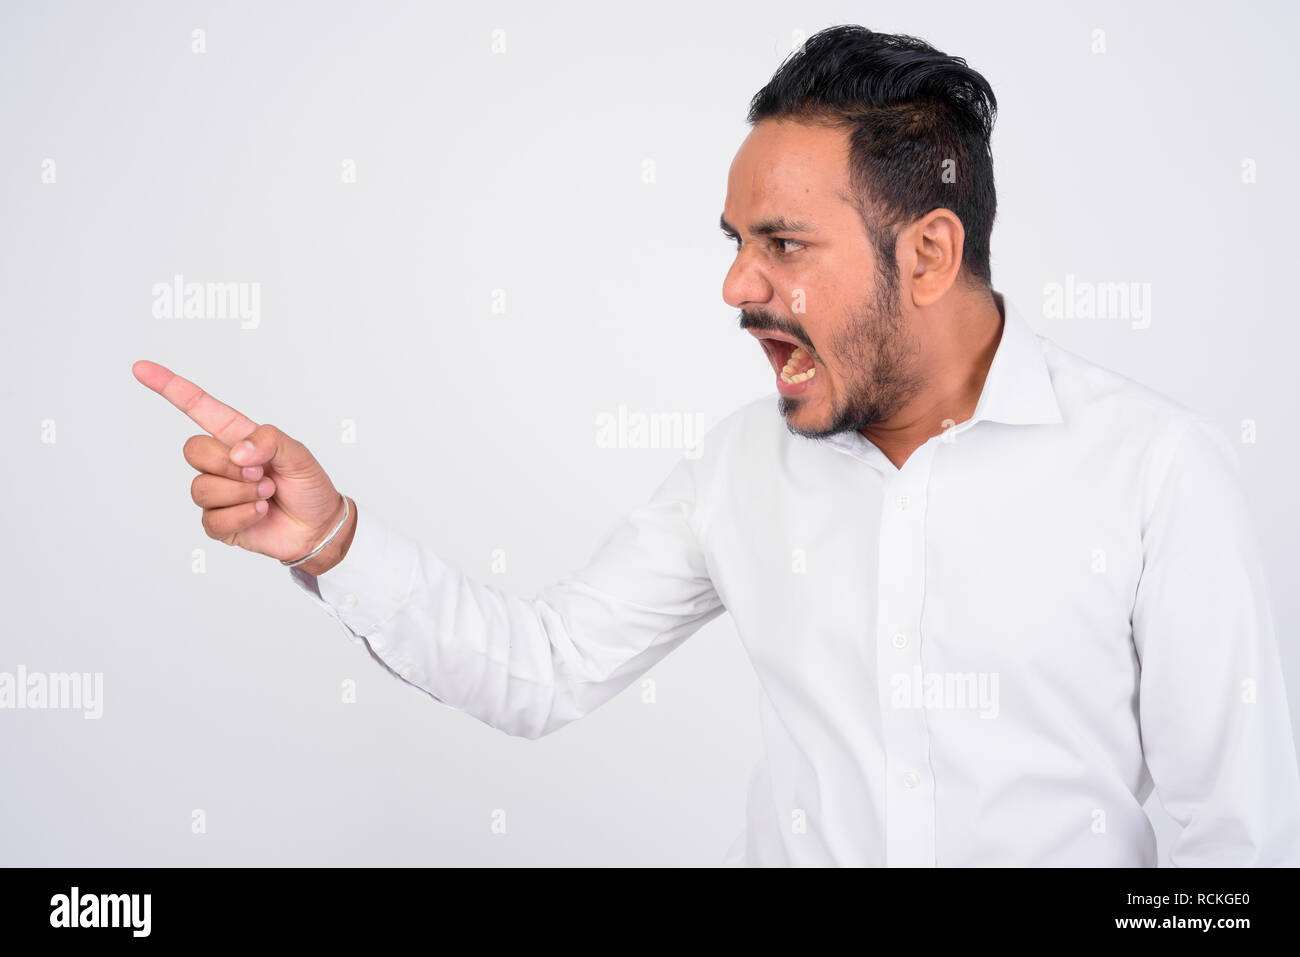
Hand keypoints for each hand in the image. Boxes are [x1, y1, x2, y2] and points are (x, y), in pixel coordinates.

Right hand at [132, 360, 356, 574]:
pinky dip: (242, 515)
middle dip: (229, 464)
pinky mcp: (217, 522)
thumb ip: (269, 441)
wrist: (319, 526)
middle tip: (262, 474)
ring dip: (241, 492)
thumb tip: (237, 453)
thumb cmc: (308, 485)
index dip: (169, 387)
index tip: (141, 368)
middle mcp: (222, 462)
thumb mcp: (298, 454)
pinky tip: (260, 512)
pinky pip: (212, 518)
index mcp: (237, 437)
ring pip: (202, 488)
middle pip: (193, 450)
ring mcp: (217, 493)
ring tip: (266, 494)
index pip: (197, 408)